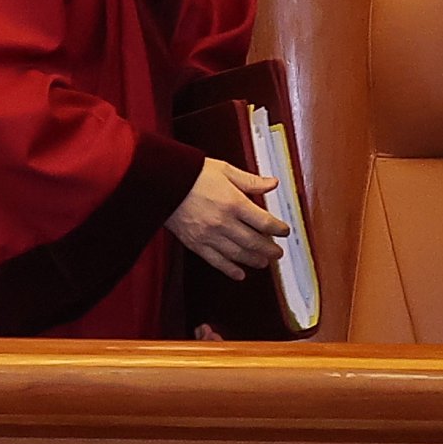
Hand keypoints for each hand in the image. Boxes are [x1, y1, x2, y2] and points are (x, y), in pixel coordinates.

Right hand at [167, 157, 286, 274]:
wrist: (158, 180)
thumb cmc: (190, 172)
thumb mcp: (223, 170)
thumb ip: (250, 180)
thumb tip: (272, 183)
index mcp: (233, 202)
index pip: (265, 222)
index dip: (279, 229)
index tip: (284, 231)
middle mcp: (223, 221)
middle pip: (255, 242)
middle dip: (270, 250)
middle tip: (277, 252)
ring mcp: (208, 234)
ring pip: (238, 254)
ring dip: (255, 260)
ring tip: (263, 262)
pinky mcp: (194, 242)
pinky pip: (215, 261)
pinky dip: (230, 269)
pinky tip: (239, 273)